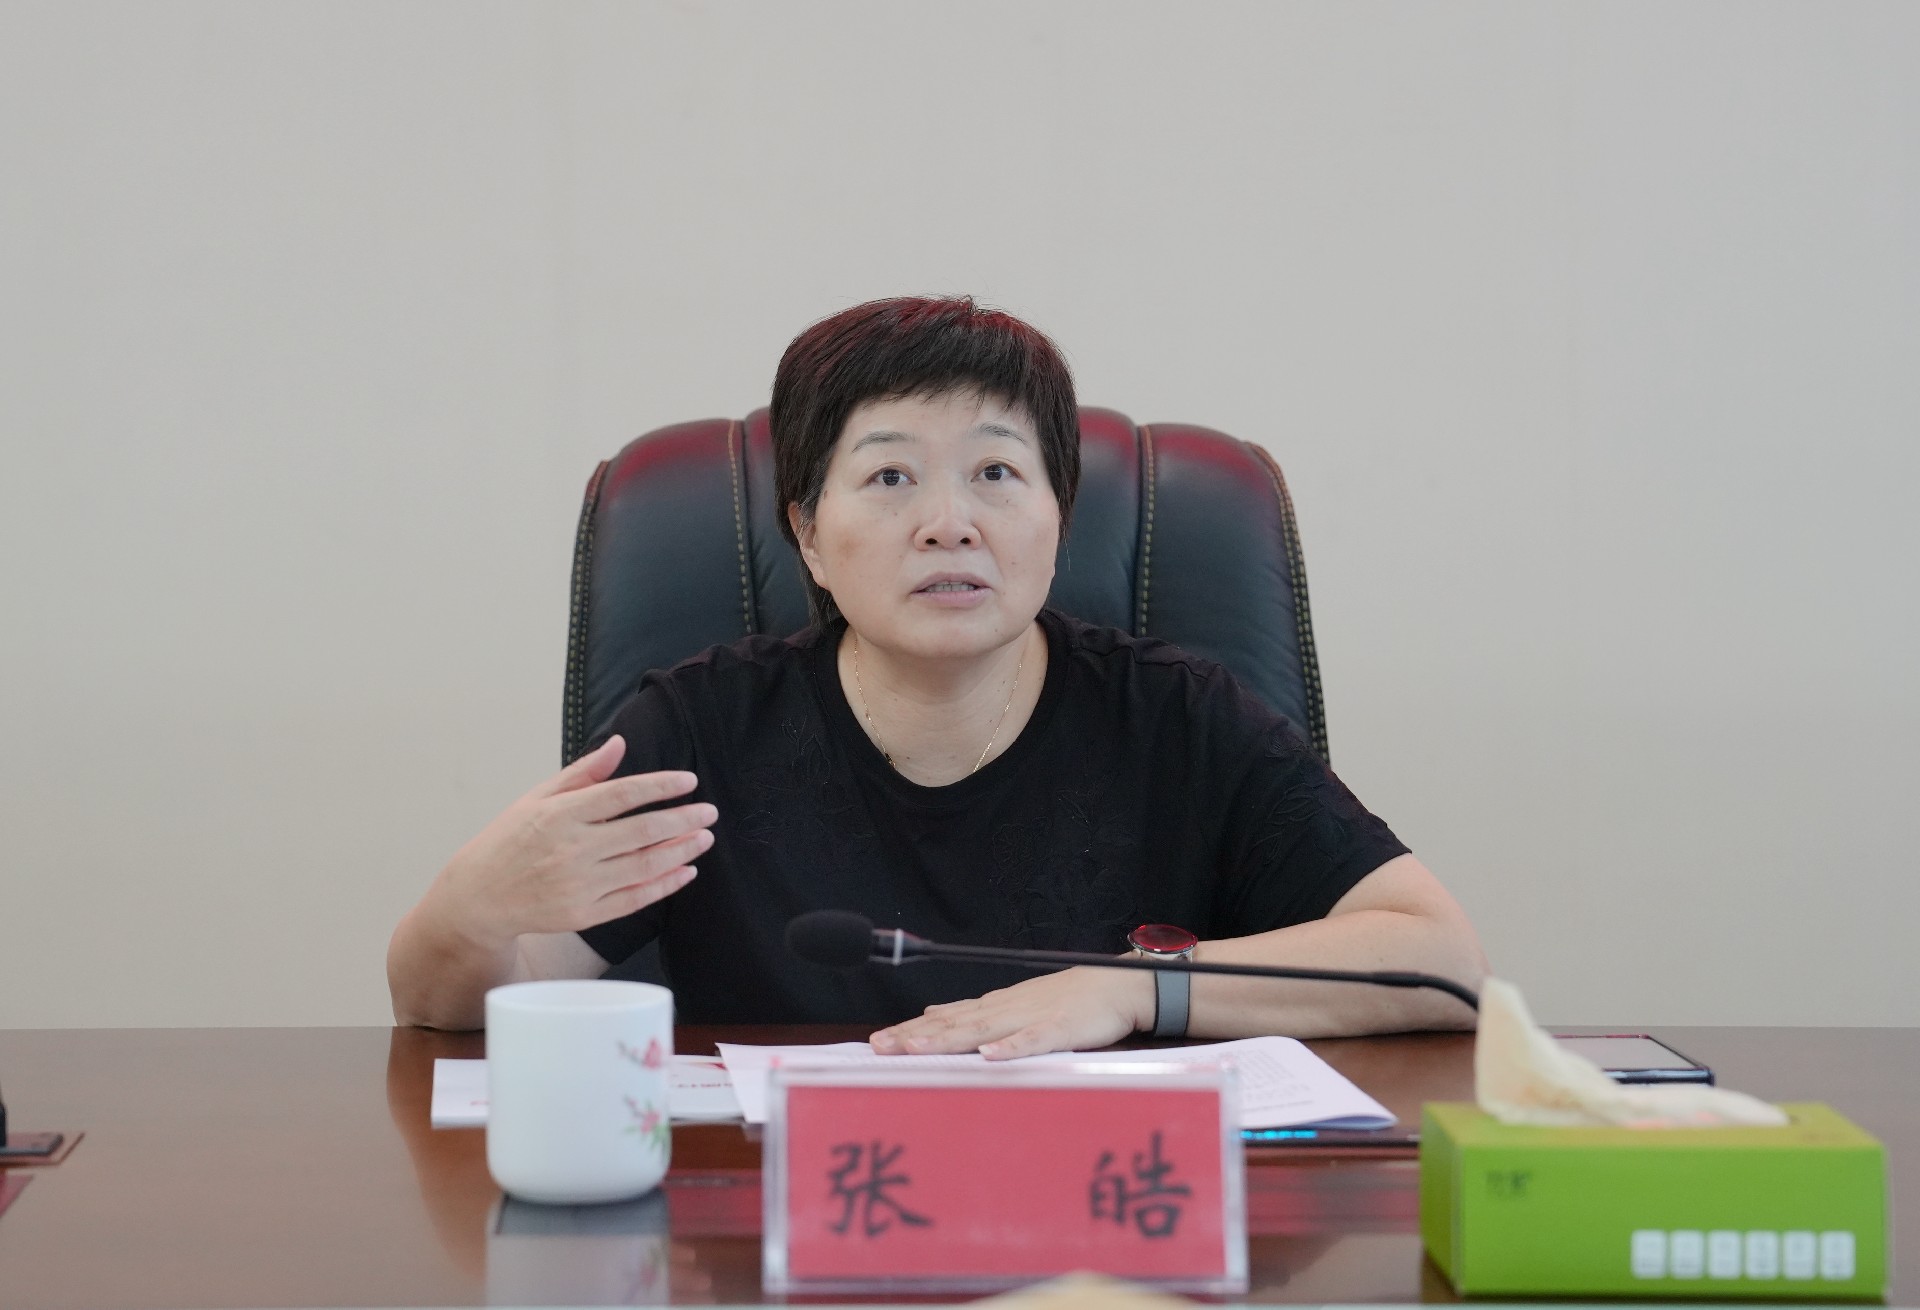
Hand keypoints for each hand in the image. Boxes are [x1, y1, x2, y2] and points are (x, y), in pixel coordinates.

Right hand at [428, 735, 714, 947]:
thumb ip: (583, 772)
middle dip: (683, 819)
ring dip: (681, 851)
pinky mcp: (584, 914)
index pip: (623, 794)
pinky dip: (665, 885)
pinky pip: (635, 898)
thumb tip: (620, 743)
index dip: (661, 786)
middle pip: (642, 831)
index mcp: (560, 814)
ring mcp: (579, 885)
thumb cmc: (509, 840)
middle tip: (710, 811)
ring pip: (644, 865)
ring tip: (705, 837)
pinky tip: (685, 870)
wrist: (478, 898)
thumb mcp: (537, 798)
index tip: (688, 780)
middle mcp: (572, 849)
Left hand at [868, 965, 1154, 1060]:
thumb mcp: (1012, 1002)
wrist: (1115, 984)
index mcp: (993, 1007)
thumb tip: (930, 1014)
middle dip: (915, 1036)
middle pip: (953, 1025)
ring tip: (916, 1048)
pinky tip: (989, 1056)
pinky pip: (1033, 1040)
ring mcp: (1031, 1017)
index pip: (943, 1020)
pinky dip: (1011, 1047)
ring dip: (948, 1039)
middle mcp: (1004, 1009)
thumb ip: (972, 1012)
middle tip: (879, 1046)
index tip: (876, 1041)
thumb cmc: (1066, 998)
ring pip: (982, 1030)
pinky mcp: (1061, 1028)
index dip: (909, 1030)